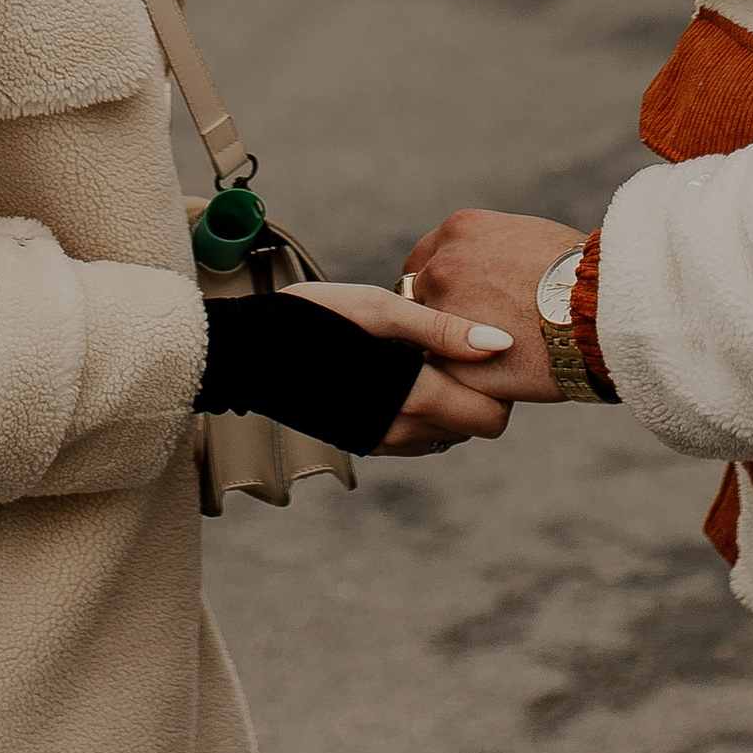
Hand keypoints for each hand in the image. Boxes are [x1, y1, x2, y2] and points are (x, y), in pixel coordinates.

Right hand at [287, 279, 517, 453]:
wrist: (251, 352)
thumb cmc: (318, 316)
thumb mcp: (382, 309)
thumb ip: (442, 329)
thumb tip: (500, 343)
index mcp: (415, 397)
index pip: (493, 417)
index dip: (499, 384)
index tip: (480, 347)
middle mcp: (403, 431)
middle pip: (475, 428)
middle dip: (479, 393)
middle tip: (457, 348)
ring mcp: (384, 442)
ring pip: (448, 434)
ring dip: (450, 402)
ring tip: (425, 355)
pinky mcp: (367, 443)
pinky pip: (418, 437)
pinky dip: (424, 411)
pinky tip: (403, 371)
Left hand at [394, 212, 588, 403]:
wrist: (600, 310)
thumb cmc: (580, 274)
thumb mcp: (528, 240)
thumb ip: (492, 254)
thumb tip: (489, 276)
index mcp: (458, 231)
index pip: (423, 260)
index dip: (439, 285)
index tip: (456, 302)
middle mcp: (441, 267)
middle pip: (417, 297)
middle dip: (437, 316)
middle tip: (465, 335)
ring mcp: (441, 313)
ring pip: (426, 338)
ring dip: (445, 350)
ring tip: (481, 362)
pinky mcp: (451, 360)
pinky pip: (445, 373)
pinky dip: (461, 379)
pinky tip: (490, 382)